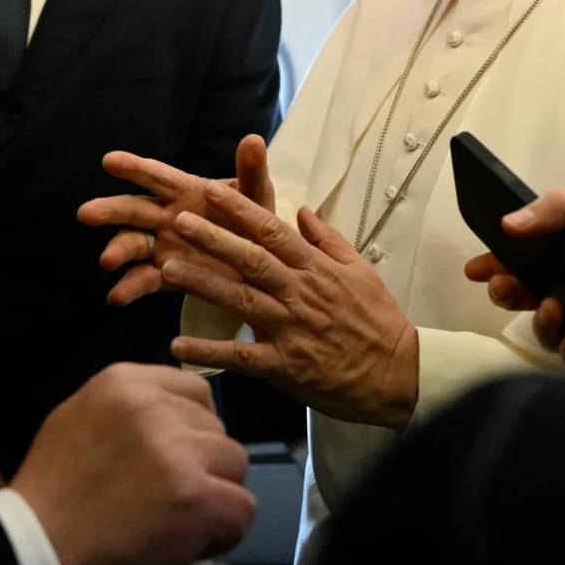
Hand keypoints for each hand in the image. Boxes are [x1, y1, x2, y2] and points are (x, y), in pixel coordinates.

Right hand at [10, 364, 254, 564]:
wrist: (40, 547)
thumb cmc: (53, 490)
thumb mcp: (79, 418)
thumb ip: (129, 408)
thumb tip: (174, 415)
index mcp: (125, 382)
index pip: (196, 392)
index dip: (192, 428)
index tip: (173, 458)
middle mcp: (156, 409)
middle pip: (218, 428)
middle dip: (204, 462)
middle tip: (169, 496)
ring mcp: (179, 452)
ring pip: (236, 463)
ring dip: (217, 493)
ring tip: (180, 518)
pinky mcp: (197, 499)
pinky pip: (243, 508)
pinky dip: (225, 531)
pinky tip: (193, 541)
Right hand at [78, 134, 273, 305]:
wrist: (262, 267)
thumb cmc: (256, 223)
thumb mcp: (257, 199)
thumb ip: (252, 173)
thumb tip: (253, 139)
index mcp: (187, 190)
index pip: (157, 175)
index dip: (134, 168)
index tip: (109, 161)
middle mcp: (167, 216)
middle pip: (134, 208)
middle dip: (111, 210)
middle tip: (85, 213)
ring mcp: (164, 246)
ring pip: (133, 243)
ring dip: (117, 249)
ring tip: (107, 260)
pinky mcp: (167, 275)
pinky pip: (144, 279)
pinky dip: (129, 286)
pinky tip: (116, 296)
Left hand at [165, 189, 418, 428]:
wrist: (397, 374)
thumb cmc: (378, 320)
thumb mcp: (360, 270)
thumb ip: (327, 239)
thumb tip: (303, 209)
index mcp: (316, 268)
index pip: (273, 230)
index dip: (240, 209)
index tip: (211, 190)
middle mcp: (300, 294)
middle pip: (251, 260)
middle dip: (213, 238)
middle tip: (179, 220)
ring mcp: (291, 329)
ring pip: (241, 300)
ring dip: (203, 284)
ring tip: (167, 269)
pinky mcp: (285, 366)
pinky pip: (241, 356)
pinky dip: (210, 350)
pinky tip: (178, 344)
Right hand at [461, 189, 564, 374]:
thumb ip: (563, 212)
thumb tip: (507, 224)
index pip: (534, 258)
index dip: (502, 263)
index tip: (475, 267)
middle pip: (534, 297)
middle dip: (509, 294)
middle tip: (499, 288)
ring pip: (553, 333)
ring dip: (541, 322)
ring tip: (550, 308)